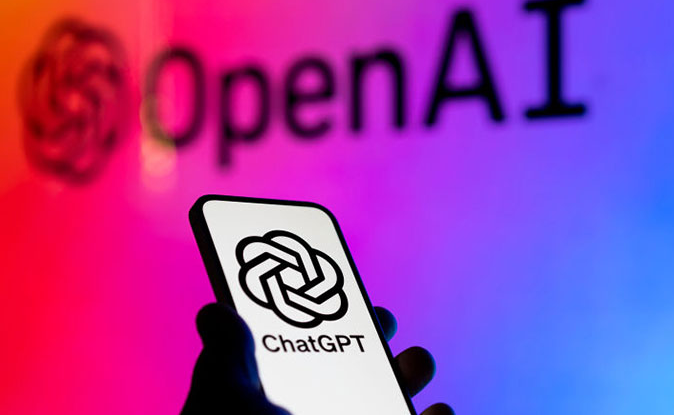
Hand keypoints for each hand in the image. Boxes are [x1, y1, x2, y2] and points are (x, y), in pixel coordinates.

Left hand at [181, 303, 452, 414]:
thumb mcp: (224, 406)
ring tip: (418, 362)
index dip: (323, 315)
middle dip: (372, 337)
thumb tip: (214, 309)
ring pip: (388, 399)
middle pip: (351, 367)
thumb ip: (226, 357)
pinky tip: (441, 413)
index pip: (303, 348)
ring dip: (410, 373)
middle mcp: (314, 414)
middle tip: (380, 319)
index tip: (340, 289)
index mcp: (275, 399)